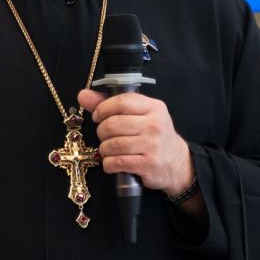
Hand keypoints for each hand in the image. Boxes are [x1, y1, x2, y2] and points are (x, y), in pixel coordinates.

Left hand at [77, 88, 194, 193]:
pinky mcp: (149, 164)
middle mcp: (155, 125)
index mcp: (154, 107)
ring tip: (108, 150)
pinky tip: (113, 163)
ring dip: (104, 150)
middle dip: (101, 132)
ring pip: (112, 145)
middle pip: (113, 125)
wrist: (177, 162)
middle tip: (104, 136)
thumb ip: (111, 104)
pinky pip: (117, 162)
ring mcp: (153, 145)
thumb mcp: (140, 115)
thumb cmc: (153, 136)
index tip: (98, 116)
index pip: (121, 102)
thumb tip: (83, 95)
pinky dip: (109, 164)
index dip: (103, 109)